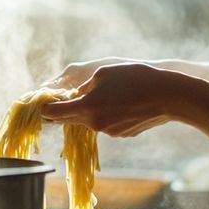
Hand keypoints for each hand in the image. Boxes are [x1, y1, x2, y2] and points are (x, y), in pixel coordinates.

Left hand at [41, 62, 195, 136]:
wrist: (168, 96)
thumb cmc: (135, 78)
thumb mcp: (105, 74)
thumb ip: (85, 87)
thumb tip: (76, 96)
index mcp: (87, 107)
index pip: (54, 114)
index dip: (45, 108)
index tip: (41, 104)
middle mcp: (95, 124)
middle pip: (69, 120)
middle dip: (66, 110)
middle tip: (66, 98)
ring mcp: (109, 132)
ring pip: (89, 121)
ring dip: (90, 111)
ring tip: (108, 95)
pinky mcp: (122, 135)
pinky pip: (106, 124)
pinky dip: (108, 116)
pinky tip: (124, 104)